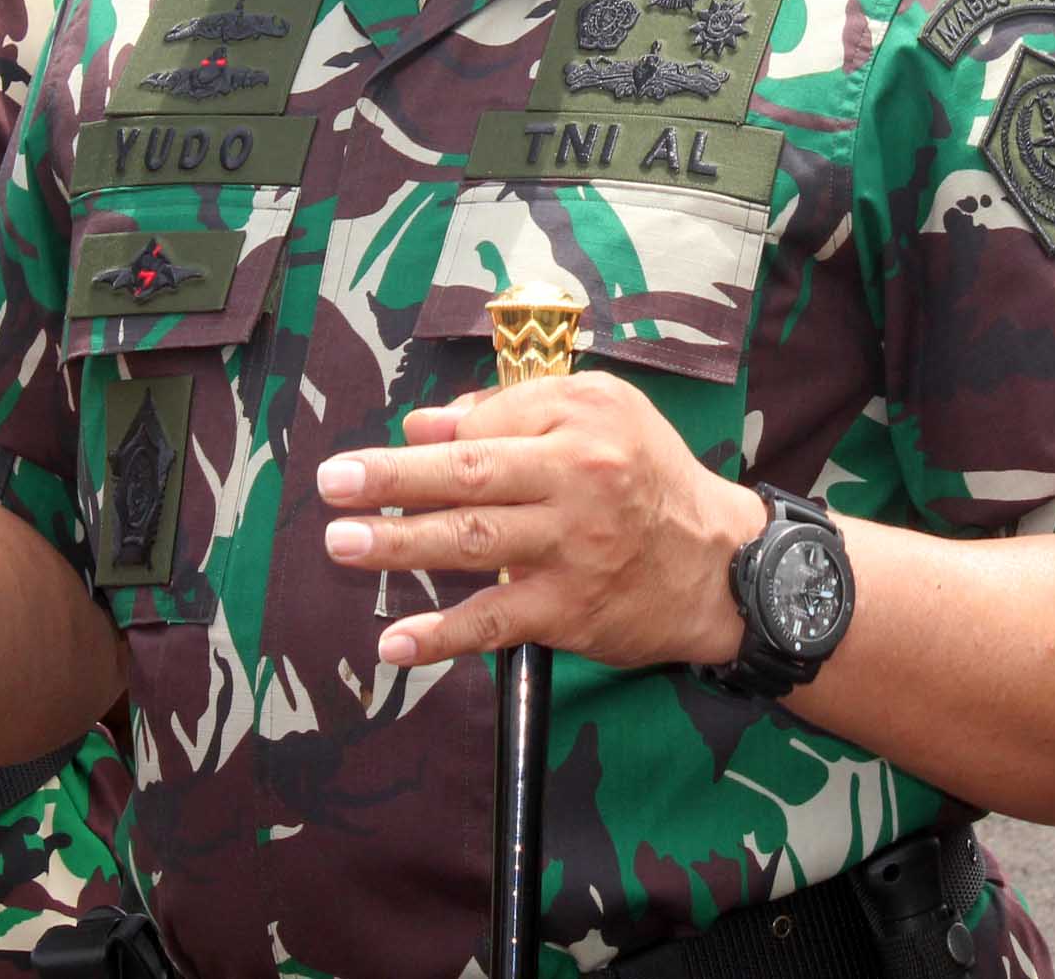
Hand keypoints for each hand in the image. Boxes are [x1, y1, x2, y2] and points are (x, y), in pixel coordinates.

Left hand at [313, 372, 762, 672]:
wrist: (722, 564)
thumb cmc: (649, 477)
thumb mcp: (604, 413)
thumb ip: (515, 411)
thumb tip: (425, 425)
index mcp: (581, 418)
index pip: (486, 422)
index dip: (429, 439)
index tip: (378, 454)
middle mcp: (578, 476)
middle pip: (468, 473)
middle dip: (392, 478)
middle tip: (332, 482)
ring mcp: (573, 547)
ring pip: (473, 541)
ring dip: (400, 545)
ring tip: (342, 543)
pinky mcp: (571, 610)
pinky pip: (497, 622)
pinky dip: (443, 635)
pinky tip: (396, 642)